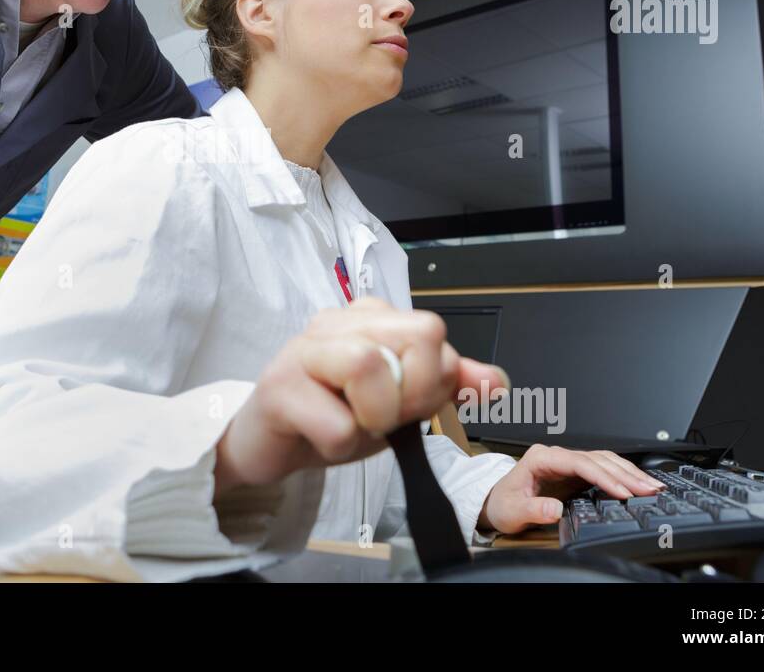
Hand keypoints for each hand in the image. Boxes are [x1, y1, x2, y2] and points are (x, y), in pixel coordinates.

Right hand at [214, 297, 507, 496]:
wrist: (269, 446)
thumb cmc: (331, 417)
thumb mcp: (398, 403)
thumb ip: (446, 386)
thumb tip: (494, 380)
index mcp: (371, 318)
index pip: (436, 333)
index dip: (434, 381)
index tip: (404, 406)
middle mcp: (337, 322)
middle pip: (419, 336)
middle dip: (414, 394)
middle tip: (381, 417)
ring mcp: (302, 350)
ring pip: (371, 366)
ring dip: (374, 417)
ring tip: (351, 425)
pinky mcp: (278, 388)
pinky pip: (338, 424)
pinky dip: (340, 446)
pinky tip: (320, 438)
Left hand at [477, 444, 666, 534]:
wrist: (497, 503)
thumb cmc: (503, 504)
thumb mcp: (512, 511)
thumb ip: (532, 509)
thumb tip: (554, 509)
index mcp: (541, 457)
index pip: (580, 462)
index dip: (604, 476)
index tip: (623, 491)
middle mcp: (556, 456)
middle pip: (597, 459)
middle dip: (625, 474)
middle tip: (650, 489)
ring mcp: (567, 462)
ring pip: (604, 460)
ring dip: (629, 472)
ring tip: (652, 486)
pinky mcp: (574, 473)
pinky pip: (603, 469)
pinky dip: (622, 475)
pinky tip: (638, 484)